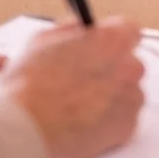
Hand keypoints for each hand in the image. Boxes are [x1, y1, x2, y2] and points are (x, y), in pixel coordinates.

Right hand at [2, 18, 145, 157]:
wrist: (27, 129)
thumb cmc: (30, 85)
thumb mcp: (43, 40)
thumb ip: (72, 30)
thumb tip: (82, 29)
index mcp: (112, 40)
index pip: (128, 31)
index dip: (111, 41)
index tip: (100, 49)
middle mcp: (129, 66)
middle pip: (129, 63)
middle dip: (111, 71)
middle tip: (84, 81)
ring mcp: (131, 98)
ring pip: (127, 92)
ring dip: (111, 97)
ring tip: (80, 106)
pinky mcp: (128, 126)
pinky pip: (124, 119)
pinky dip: (109, 122)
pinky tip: (85, 123)